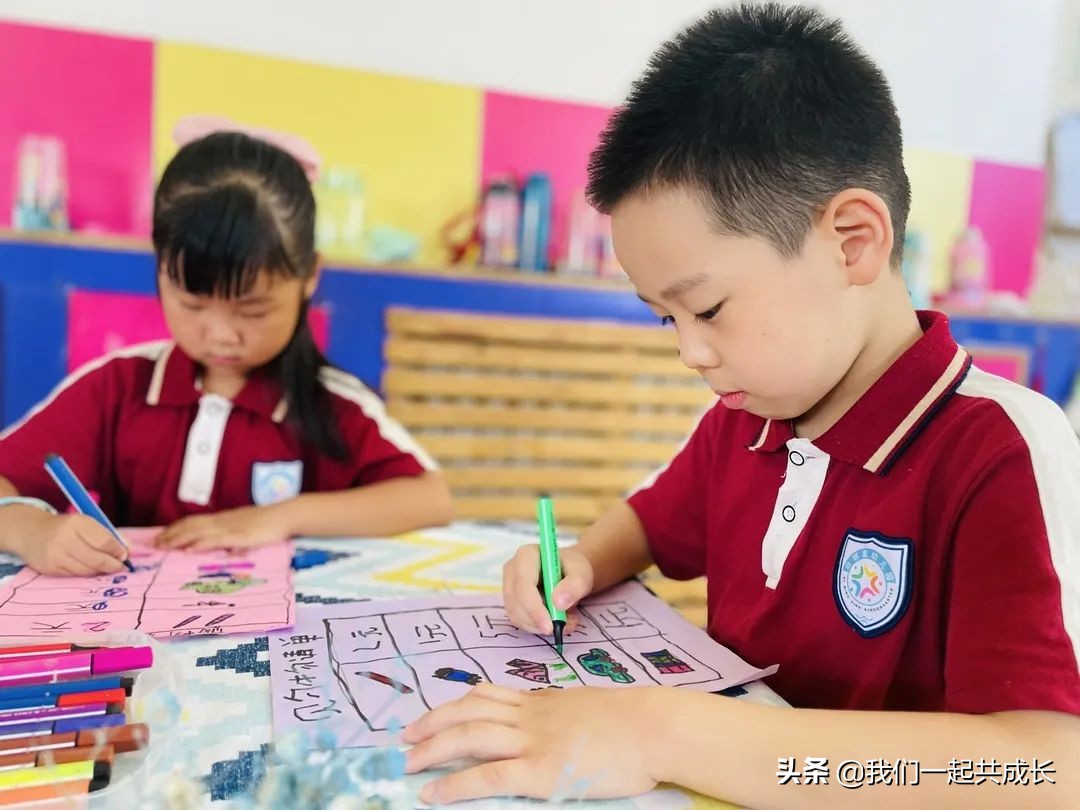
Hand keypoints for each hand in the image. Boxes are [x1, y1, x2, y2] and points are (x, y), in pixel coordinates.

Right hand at [12, 511, 127, 575]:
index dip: (118, 551)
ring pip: (87, 570)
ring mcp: (56, 554)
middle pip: (97, 558)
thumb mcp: (87, 524)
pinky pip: (75, 575)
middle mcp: (65, 538)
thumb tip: (128, 551)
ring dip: (100, 571)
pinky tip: (89, 569)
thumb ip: (109, 536)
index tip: (124, 555)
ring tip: (105, 567)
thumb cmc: (67, 528)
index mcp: (78, 522)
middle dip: (113, 565)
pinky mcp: (50, 567)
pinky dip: (86, 573)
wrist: (33, 532)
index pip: (105, 541)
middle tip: (119, 566)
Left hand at [154, 506, 283, 550]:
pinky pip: (214, 540)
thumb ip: (237, 541)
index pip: (194, 521)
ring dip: (178, 539)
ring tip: (163, 546)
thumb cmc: (269, 524)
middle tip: (153, 544)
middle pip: (190, 525)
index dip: (176, 528)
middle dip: (170, 534)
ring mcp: (228, 528)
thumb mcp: (249, 532)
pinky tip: (189, 549)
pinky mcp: (237, 536)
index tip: (161, 535)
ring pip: (197, 531)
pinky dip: (199, 544)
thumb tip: (230, 552)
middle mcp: (221, 521)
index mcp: (223, 519)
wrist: (284, 516)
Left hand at [404, 683, 661, 802]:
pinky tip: (433, 793)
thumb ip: (562, 714)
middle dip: (432, 723)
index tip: (434, 714)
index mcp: (541, 701)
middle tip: (406, 737)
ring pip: (469, 736)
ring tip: (408, 763)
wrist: (653, 726)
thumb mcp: (588, 707)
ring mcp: (533, 741)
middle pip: (468, 711)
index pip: (487, 695)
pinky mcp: (540, 771)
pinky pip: (487, 776)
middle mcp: (529, 716)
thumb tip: (552, 723)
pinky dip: (455, 784)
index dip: (454, 704)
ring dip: (432, 749)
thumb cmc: (633, 721)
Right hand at [502, 544, 593, 633]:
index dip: (534, 608)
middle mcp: (512, 569)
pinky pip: (519, 619)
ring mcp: (509, 585)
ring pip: (516, 614)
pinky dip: (537, 626)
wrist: (569, 571)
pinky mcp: (511, 600)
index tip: (550, 626)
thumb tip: (558, 603)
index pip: (523, 585)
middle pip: (516, 602)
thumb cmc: (574, 568)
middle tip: (563, 627)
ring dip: (539, 625)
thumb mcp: (582, 573)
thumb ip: (574, 585)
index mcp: (526, 555)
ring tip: (565, 621)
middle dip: (537, 620)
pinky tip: (555, 621)